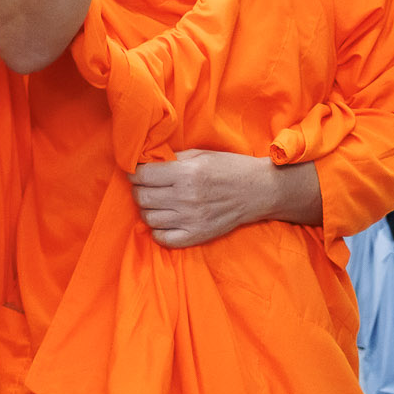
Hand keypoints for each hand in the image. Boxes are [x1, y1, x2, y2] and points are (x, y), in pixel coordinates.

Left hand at [129, 149, 283, 249]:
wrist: (258, 191)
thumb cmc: (230, 168)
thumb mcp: (201, 154)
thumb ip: (172, 159)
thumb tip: (145, 163)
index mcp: (187, 173)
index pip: (143, 176)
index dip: (135, 173)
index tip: (137, 172)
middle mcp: (186, 197)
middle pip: (141, 197)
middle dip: (139, 190)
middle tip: (146, 186)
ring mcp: (191, 219)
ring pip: (148, 218)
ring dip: (148, 209)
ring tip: (157, 202)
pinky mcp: (196, 235)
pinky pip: (163, 238)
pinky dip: (158, 230)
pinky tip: (165, 219)